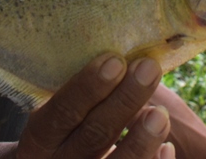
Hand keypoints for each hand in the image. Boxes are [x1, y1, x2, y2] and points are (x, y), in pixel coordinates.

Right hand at [17, 54, 174, 158]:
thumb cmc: (64, 134)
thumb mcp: (54, 116)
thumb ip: (76, 96)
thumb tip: (118, 56)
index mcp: (38, 140)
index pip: (59, 113)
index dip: (86, 88)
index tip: (115, 61)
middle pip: (92, 136)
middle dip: (124, 101)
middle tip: (149, 69)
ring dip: (140, 140)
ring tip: (161, 113)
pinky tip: (167, 148)